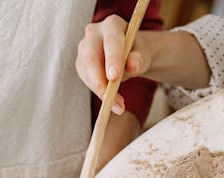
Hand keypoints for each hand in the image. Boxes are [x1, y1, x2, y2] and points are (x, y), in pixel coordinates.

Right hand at [76, 19, 209, 109]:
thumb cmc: (137, 52)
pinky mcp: (81, 62)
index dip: (112, 59)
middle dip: (100, 81)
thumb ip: (138, 59)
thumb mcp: (143, 55)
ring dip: (99, 91)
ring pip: (86, 71)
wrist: (131, 55)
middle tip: (112, 100)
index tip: (114, 77)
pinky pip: (85, 79)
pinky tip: (111, 102)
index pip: (111, 42)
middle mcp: (94, 33)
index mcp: (112, 25)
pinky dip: (97, 92)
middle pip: (91, 58)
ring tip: (117, 106)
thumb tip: (133, 65)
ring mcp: (84, 47)